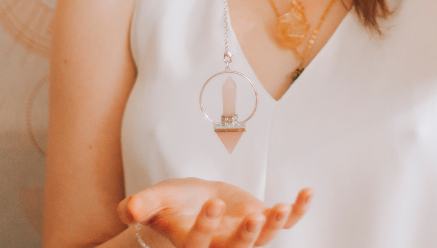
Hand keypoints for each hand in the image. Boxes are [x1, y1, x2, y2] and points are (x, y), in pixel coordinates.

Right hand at [118, 177, 312, 246]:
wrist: (196, 202)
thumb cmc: (173, 203)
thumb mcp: (157, 199)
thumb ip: (142, 205)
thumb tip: (129, 210)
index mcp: (192, 243)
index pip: (198, 244)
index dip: (205, 227)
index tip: (211, 202)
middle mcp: (221, 246)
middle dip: (246, 237)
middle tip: (253, 217)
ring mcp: (244, 236)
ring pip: (262, 240)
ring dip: (275, 226)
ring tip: (281, 207)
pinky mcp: (261, 222)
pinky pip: (284, 222)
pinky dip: (298, 211)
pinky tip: (307, 194)